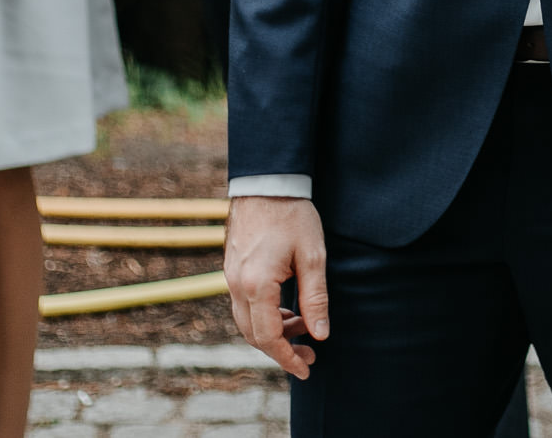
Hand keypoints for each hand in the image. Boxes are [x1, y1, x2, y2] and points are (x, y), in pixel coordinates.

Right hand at [228, 195, 327, 378]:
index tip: (306, 369)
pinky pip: (243, 306)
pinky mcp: (232, 270)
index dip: (287, 358)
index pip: (269, 337)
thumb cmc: (293, 215)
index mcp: (257, 285)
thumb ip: (316, 298)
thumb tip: (320, 334)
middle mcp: (237, 285)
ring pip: (246, 322)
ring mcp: (231, 278)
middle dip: (281, 350)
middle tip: (310, 353)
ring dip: (273, 333)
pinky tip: (286, 310)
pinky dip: (264, 316)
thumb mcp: (312, 256)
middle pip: (254, 335)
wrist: (266, 182)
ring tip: (302, 329)